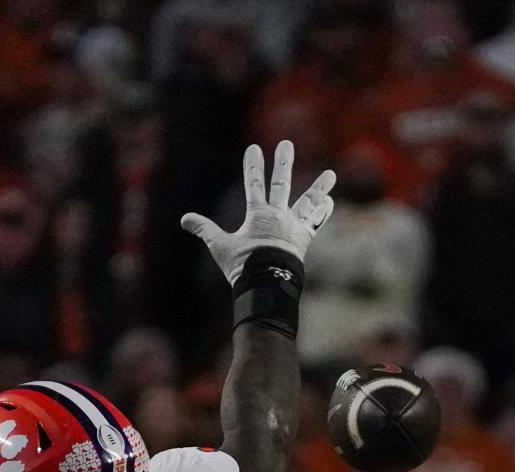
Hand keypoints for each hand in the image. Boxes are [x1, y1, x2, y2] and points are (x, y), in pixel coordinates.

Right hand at [181, 140, 335, 284]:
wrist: (267, 284)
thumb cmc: (243, 266)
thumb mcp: (220, 247)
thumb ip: (204, 230)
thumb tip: (184, 219)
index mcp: (258, 215)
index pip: (253, 184)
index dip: (252, 166)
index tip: (254, 148)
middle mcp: (278, 216)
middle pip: (281, 184)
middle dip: (282, 163)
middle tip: (286, 144)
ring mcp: (293, 227)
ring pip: (308, 203)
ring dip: (319, 188)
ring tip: (331, 174)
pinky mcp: (304, 240)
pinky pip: (316, 223)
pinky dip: (322, 213)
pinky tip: (328, 201)